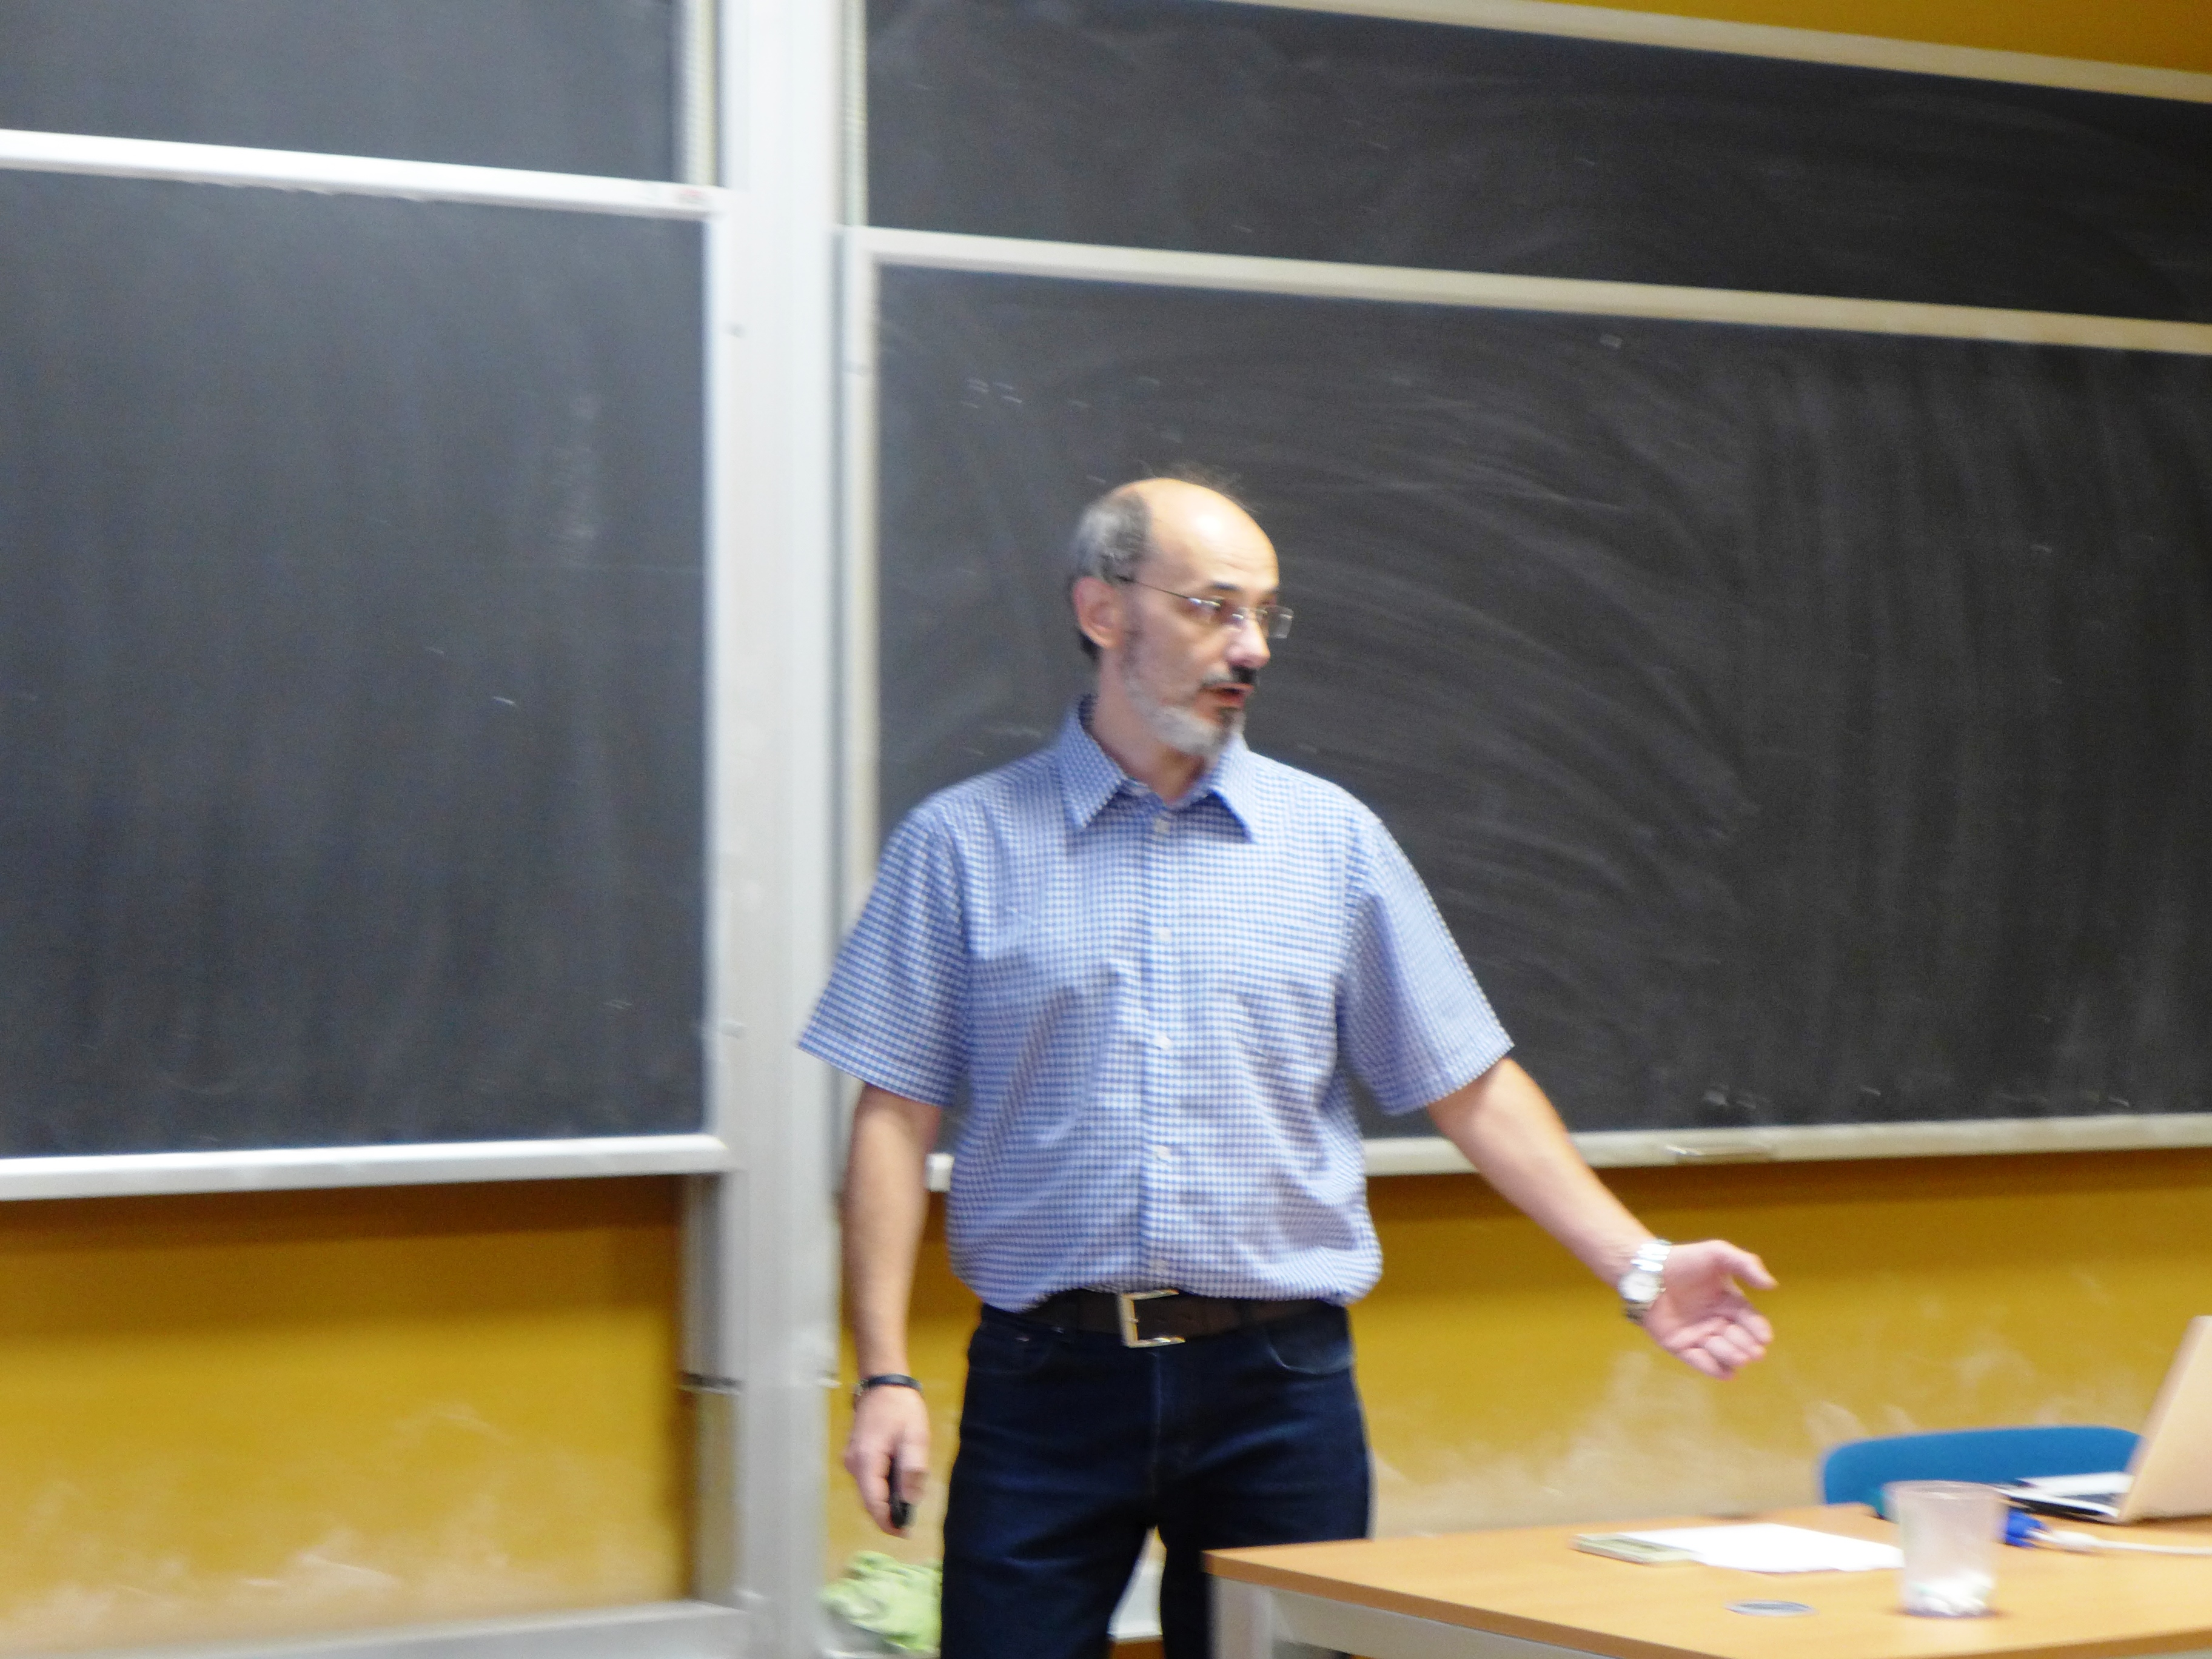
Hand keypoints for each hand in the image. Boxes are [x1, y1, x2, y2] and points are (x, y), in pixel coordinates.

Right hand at [844, 1382, 930, 1533]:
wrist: (883, 1382)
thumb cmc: (901, 1408)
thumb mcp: (915, 1437)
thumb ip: (912, 1470)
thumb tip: (909, 1501)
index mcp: (866, 1461)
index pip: (872, 1503)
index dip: (887, 1522)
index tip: (905, 1533)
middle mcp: (852, 1464)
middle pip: (869, 1499)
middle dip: (889, 1509)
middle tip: (912, 1512)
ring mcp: (851, 1459)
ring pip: (869, 1489)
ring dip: (887, 1495)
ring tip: (909, 1488)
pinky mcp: (855, 1455)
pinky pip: (869, 1478)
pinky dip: (883, 1483)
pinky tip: (899, 1474)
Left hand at [1639, 1240, 1775, 1379]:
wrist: (1646, 1270)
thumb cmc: (1684, 1260)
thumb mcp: (1718, 1253)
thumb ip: (1746, 1264)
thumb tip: (1771, 1285)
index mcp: (1729, 1303)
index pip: (1750, 1320)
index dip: (1759, 1329)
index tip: (1765, 1337)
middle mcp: (1717, 1322)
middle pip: (1738, 1339)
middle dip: (1747, 1346)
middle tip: (1754, 1352)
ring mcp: (1698, 1335)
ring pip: (1721, 1352)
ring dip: (1731, 1356)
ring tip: (1738, 1357)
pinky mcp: (1679, 1346)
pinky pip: (1698, 1361)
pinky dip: (1711, 1368)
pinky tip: (1724, 1372)